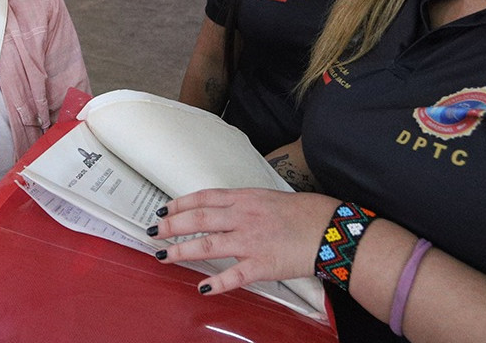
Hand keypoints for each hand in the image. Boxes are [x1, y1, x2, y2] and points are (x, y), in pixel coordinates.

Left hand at [152, 188, 339, 294]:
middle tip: (154, 232)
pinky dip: (216, 283)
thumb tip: (224, 210)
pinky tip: (201, 287)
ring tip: (164, 256)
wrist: (331, 229)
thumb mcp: (270, 198)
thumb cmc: (305, 213)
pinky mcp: (262, 264)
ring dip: (182, 251)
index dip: (181, 204)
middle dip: (172, 225)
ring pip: (208, 245)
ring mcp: (251, 241)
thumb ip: (246, 204)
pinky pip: (233, 276)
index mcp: (246, 198)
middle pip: (199, 219)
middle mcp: (244, 217)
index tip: (164, 210)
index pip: (205, 198)